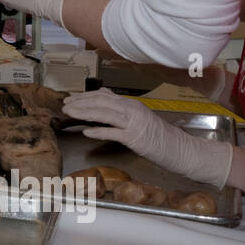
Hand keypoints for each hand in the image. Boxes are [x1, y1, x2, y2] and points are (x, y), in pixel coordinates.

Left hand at [61, 88, 232, 187]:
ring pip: (104, 114)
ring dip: (84, 113)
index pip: (103, 96)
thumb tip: (103, 96)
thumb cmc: (158, 136)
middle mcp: (132, 109)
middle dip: (79, 103)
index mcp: (131, 104)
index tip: (70, 99)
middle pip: (100, 102)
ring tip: (69, 114)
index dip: (84, 96)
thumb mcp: (139, 117)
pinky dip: (99, 130)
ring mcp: (134, 123)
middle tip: (64, 106)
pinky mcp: (136, 138)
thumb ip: (121, 107)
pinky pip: (113, 132)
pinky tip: (86, 131)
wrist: (180, 149)